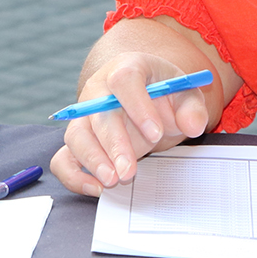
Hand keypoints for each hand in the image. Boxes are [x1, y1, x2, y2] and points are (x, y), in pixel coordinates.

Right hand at [50, 53, 212, 196]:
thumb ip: (193, 108)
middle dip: (114, 144)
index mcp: (127, 68)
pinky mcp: (79, 141)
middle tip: (129, 172)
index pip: (125, 79)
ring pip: (76, 135)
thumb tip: (193, 125)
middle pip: (98, 113)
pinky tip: (96, 188)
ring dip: (92, 160)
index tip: (156, 133)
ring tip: (113, 181)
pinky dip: (74, 176)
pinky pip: (63, 158)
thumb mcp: (186, 95)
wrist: (149, 102)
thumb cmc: (164, 96)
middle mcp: (99, 90)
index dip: (138, 105)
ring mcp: (84, 115)